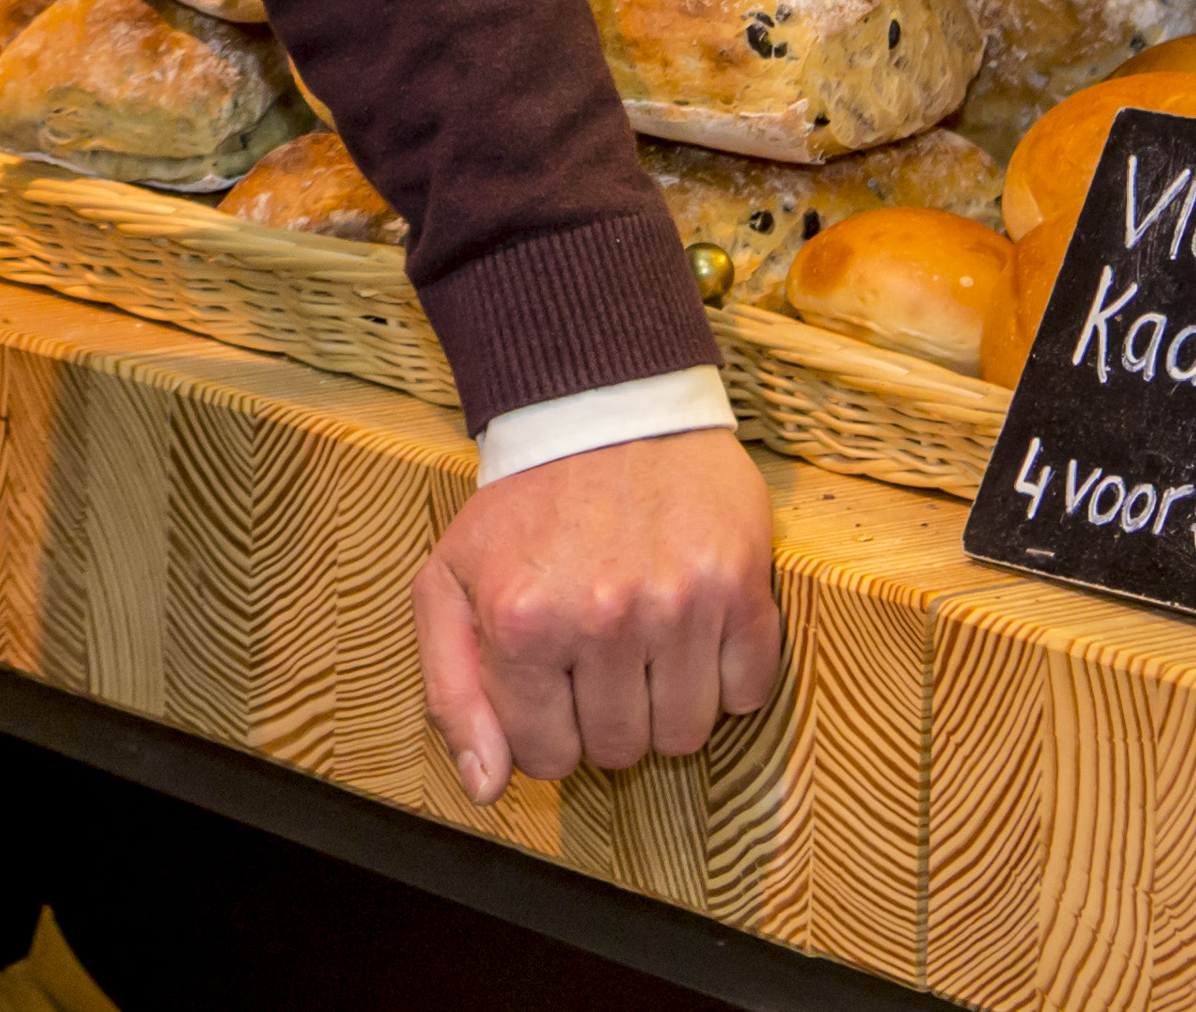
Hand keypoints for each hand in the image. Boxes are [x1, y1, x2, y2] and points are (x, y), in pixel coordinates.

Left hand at [411, 430, 780, 801]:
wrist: (602, 407)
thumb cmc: (523, 506)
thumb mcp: (447, 584)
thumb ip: (453, 693)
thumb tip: (488, 788)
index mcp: (523, 624)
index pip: (546, 758)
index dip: (549, 732)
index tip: (553, 685)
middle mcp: (602, 618)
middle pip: (621, 750)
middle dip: (607, 718)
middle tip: (600, 658)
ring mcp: (678, 604)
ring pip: (687, 734)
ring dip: (667, 704)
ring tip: (645, 642)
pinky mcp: (741, 587)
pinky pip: (748, 693)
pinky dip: (727, 677)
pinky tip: (694, 630)